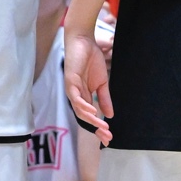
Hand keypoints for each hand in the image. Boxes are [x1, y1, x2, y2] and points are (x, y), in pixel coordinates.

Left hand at [63, 27, 112, 144]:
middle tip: (107, 138)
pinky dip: (83, 106)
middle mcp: (76, 96)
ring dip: (91, 120)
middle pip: (84, 118)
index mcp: (84, 97)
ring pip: (80, 110)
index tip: (108, 139)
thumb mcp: (102, 83)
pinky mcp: (70, 82)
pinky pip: (76, 98)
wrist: (84, 41)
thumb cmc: (91, 60)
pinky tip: (92, 112)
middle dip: (96, 128)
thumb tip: (110, 115)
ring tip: (102, 127)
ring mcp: (72, 90)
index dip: (99, 128)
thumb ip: (104, 98)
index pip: (90, 117)